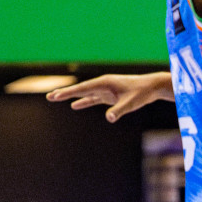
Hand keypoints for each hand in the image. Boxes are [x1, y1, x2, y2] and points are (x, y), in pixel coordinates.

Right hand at [46, 72, 167, 121]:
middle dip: (64, 93)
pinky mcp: (109, 95)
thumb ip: (119, 110)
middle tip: (49, 97)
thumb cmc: (142, 94)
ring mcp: (105, 89)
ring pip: (84, 94)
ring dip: (71, 97)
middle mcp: (102, 84)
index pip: (83, 89)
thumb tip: (109, 118)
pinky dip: (84, 102)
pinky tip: (74, 106)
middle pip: (80, 89)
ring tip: (56, 98)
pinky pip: (93, 99)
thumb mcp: (131, 103)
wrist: (152, 87)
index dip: (68, 93)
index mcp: (104, 83)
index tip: (56, 95)